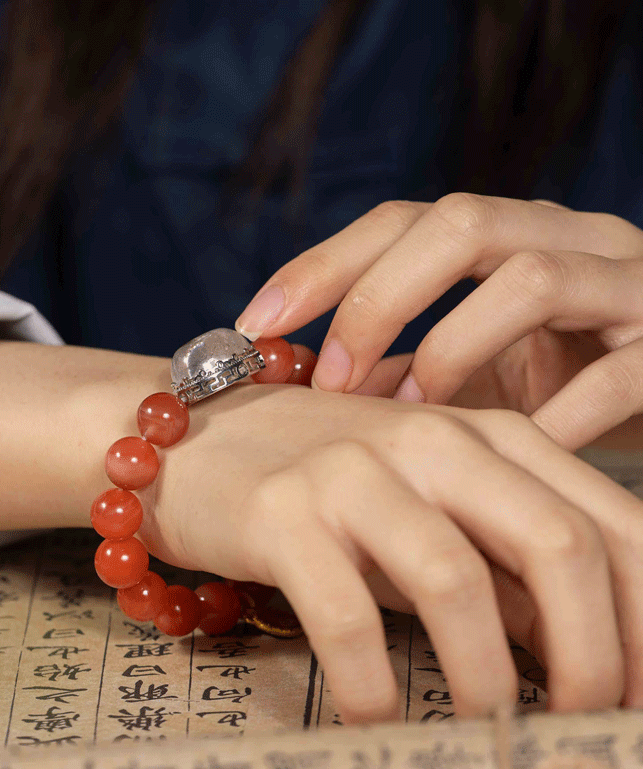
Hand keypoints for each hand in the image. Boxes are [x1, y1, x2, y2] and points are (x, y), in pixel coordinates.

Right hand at [138, 382, 642, 723]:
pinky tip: (376, 721)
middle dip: (594, 659)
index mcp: (486, 434)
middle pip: (557, 545)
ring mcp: (352, 472)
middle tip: (582, 727)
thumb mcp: (431, 504)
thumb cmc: (325, 476)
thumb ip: (505, 562)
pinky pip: (348, 619)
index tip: (641, 700)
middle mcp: (430, 441)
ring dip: (486, 683)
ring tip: (487, 735)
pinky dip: (373, 690)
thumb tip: (587, 650)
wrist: (198, 437)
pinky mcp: (282, 512)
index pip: (611, 523)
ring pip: (454, 582)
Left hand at [234, 195, 642, 451]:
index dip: (322, 266)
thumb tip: (313, 387)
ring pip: (532, 278)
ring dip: (452, 350)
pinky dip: (551, 415)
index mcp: (505, 237)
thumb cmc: (559, 383)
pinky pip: (615, 372)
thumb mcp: (473, 373)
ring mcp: (626, 282)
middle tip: (330, 381)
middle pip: (458, 225)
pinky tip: (505, 454)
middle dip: (377, 301)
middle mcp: (564, 238)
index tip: (255, 324)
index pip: (400, 222)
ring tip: (413, 415)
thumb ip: (403, 371)